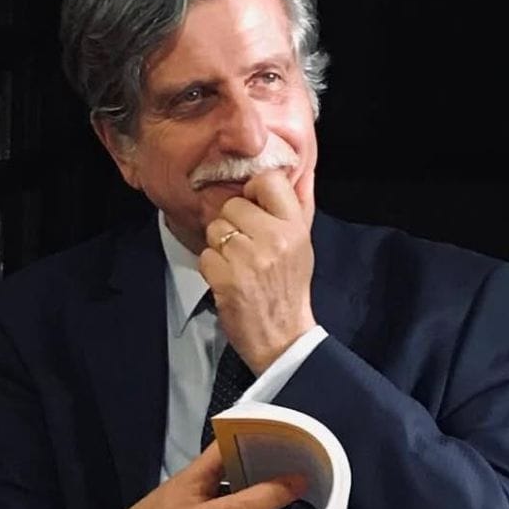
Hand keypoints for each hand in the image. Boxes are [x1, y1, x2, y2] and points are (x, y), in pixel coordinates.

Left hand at [199, 171, 315, 373]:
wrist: (283, 338)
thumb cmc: (289, 287)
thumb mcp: (303, 245)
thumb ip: (295, 206)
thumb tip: (289, 169)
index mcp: (295, 227)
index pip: (268, 180)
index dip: (253, 190)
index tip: (253, 205)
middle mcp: (274, 239)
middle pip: (232, 205)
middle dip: (233, 223)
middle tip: (247, 247)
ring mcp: (248, 259)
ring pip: (215, 229)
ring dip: (220, 246)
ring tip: (238, 265)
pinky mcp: (226, 279)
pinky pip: (205, 254)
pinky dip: (212, 268)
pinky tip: (229, 280)